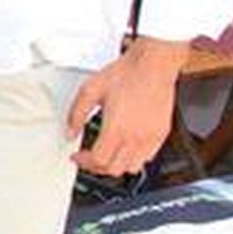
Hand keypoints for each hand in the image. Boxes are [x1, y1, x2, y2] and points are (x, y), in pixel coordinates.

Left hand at [66, 37, 186, 176]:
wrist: (153, 64)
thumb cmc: (126, 74)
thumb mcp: (90, 90)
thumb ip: (76, 113)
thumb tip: (70, 131)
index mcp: (117, 128)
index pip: (98, 160)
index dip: (84, 162)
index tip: (77, 156)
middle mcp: (136, 137)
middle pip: (114, 169)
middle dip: (97, 167)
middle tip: (88, 158)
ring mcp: (151, 137)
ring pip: (132, 167)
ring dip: (116, 165)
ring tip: (107, 155)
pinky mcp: (162, 133)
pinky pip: (149, 157)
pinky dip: (135, 158)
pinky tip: (125, 147)